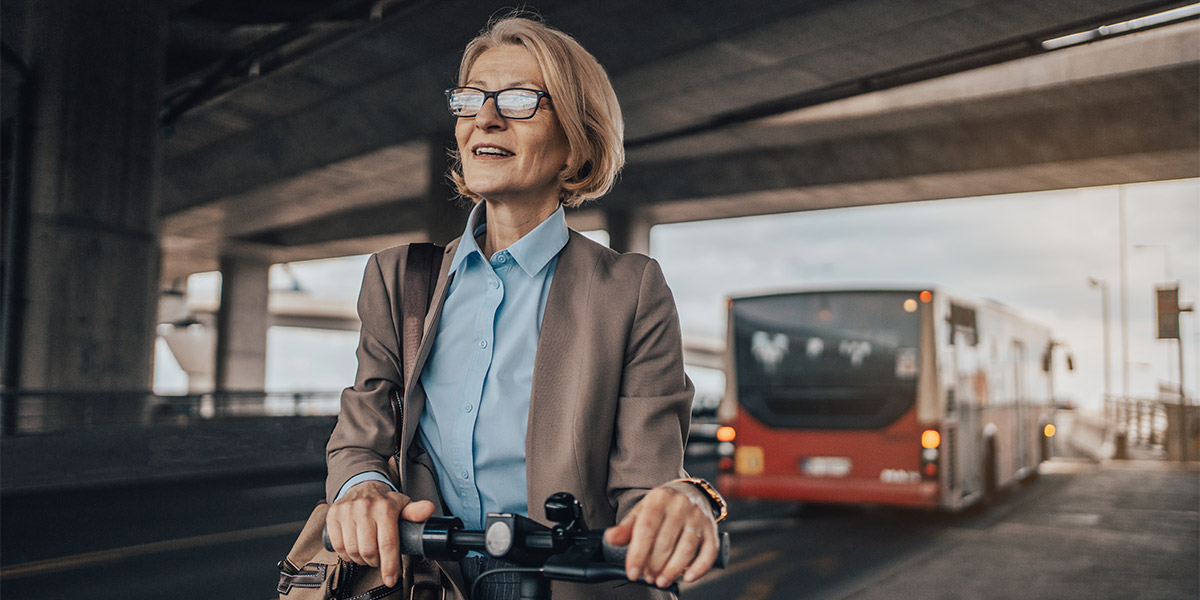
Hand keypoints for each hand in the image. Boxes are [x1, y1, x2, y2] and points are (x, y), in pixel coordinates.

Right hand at [326, 481, 434, 587]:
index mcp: (385, 508)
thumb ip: (415, 511)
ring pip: (352, 550)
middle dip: (375, 562)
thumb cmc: (385, 501)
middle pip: (369, 550)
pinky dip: (346, 554)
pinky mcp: (333, 515)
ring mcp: (347, 511)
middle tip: (378, 560)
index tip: (390, 579)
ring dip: (360, 560)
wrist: (363, 485)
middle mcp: (365, 508)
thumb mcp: (403, 505)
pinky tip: (353, 551)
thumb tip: (428, 510)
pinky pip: (338, 545)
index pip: (388, 543)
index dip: (389, 565)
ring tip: (367, 556)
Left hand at [603, 482, 718, 587]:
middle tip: (647, 577)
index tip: (632, 572)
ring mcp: (698, 517)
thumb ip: (626, 527)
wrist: (691, 492)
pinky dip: (699, 567)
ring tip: (661, 581)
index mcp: (659, 499)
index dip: (638, 554)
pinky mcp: (712, 529)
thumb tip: (611, 538)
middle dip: (654, 565)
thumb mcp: (642, 511)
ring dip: (673, 569)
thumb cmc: (663, 506)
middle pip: (666, 541)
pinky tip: (688, 577)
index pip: (646, 529)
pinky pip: (709, 551)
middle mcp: (680, 505)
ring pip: (687, 548)